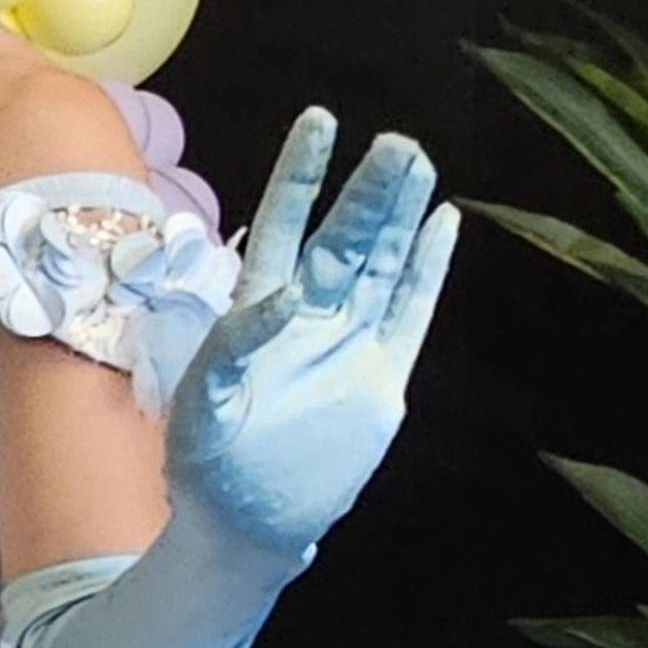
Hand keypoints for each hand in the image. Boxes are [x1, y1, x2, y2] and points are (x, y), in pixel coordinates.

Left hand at [166, 109, 455, 565]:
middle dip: (369, 191)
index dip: (301, 176)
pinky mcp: (381, 378)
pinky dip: (427, 271)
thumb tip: (280, 296)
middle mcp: (307, 314)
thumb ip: (237, 345)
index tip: (321, 122)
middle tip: (398, 142)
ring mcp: (347, 342)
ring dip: (401, 216)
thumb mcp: (204, 401)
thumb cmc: (206, 461)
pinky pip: (410, 313)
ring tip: (419, 163)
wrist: (246, 525)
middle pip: (344, 238)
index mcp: (254, 308)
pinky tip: (443, 225)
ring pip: (382, 265)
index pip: (281, 225)